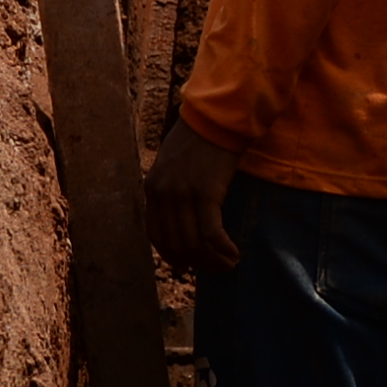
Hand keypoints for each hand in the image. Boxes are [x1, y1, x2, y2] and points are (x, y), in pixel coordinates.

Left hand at [145, 119, 242, 278]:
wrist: (218, 118)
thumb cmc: (201, 140)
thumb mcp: (174, 165)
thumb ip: (172, 190)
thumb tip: (181, 221)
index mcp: (152, 188)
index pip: (156, 235)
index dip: (172, 255)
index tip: (187, 265)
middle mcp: (163, 194)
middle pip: (176, 244)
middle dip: (197, 262)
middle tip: (215, 268)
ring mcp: (182, 194)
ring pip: (194, 243)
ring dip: (213, 260)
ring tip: (228, 264)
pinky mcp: (205, 193)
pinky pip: (211, 234)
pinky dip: (223, 249)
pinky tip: (234, 254)